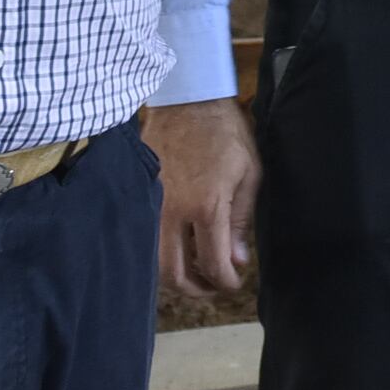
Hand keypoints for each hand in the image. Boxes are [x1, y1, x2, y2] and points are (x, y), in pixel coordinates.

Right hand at [145, 96, 257, 295]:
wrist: (187, 101)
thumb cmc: (224, 134)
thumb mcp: (248, 174)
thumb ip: (240, 221)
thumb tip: (237, 260)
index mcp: (206, 207)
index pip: (213, 263)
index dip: (225, 282)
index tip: (234, 284)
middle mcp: (173, 212)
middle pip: (174, 274)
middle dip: (196, 289)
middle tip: (212, 286)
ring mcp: (152, 205)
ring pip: (153, 261)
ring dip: (174, 275)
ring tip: (195, 271)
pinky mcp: (140, 196)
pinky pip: (145, 237)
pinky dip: (159, 253)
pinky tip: (176, 249)